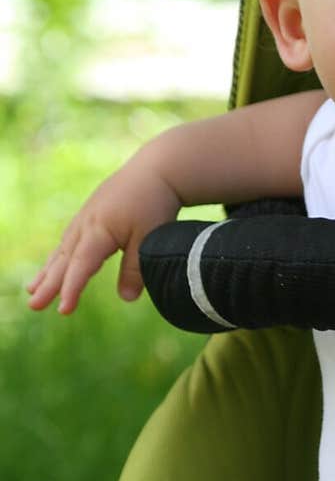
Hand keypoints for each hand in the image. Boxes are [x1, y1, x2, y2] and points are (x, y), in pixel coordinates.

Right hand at [27, 157, 180, 313]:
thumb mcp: (150, 239)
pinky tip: (54, 266)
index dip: (71, 289)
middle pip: (64, 260)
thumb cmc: (154, 203)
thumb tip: (127, 299)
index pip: (81, 265)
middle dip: (48, 284)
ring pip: (62, 250)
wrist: (155, 170)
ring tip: (33, 289)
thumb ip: (136, 269)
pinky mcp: (90, 215)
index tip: (63, 310)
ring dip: (48, 271)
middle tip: (33, 305)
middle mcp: (86, 224)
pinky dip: (59, 256)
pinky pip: (69, 240)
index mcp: (99, 230)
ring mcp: (85, 218)